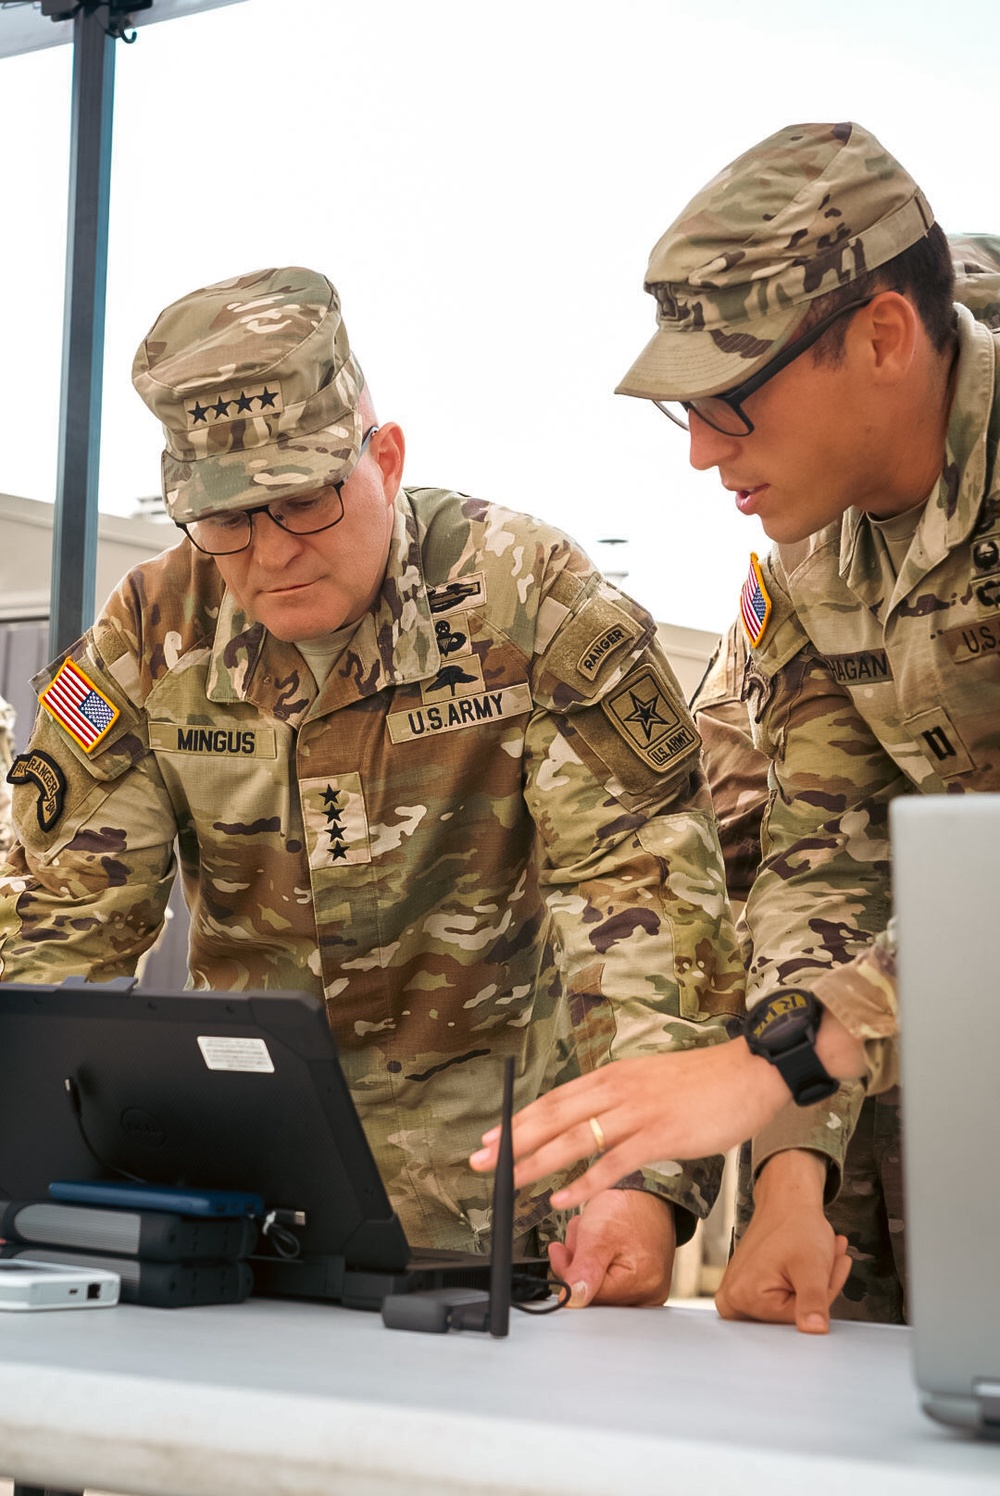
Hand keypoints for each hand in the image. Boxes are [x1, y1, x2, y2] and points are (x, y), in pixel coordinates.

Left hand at [470, 1041, 787, 1211]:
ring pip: (574, 1139)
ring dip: (535, 1162)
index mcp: (615, 1077)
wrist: (751, 1073)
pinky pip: (613, 1162)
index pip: (556, 1099)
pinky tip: (561, 1198)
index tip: (492, 1137)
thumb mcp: (652, 1082)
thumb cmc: (707, 1082)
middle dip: (512, 1140)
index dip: (520, 1120)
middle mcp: (618, 1090)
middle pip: (553, 1116)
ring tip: (507, 1181)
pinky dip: (583, 1183)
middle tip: (479, 1160)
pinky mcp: (660, 1135)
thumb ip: (622, 1099)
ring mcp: (637, 1112)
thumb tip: (596, 1118)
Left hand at [548, 1189, 675, 1307]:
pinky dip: (599, 1263)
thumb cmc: (627, 1208)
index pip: (587, 1296)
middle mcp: (649, 1294)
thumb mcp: (597, 1234)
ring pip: (599, 1285)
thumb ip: (584, 1270)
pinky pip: (610, 1280)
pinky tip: (602, 1246)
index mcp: (640, 1285)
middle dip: (579, 1263)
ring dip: (586, 1261)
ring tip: (593, 1236)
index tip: (560, 1251)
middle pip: (593, 1292)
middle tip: (580, 1237)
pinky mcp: (642, 1282)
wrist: (647, 1193)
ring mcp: (647, 1289)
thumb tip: (572, 1300)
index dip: (568, 1272)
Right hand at [715, 1150, 851, 1333]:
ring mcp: (737, 1295)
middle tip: (830, 1261)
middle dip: (819, 1292)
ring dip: (815, 1286)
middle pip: (791, 1315)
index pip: (797, 1320)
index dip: (821, 1297)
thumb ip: (814, 1301)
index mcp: (743, 1297)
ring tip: (823, 1257)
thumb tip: (814, 1331)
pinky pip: (782, 1297)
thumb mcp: (812, 1265)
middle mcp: (732, 1300)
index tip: (828, 1271)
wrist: (786, 1201)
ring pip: (791, 1306)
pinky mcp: (745, 1289)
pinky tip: (812, 1262)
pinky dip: (803, 1282)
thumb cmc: (797, 1226)